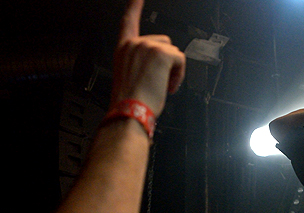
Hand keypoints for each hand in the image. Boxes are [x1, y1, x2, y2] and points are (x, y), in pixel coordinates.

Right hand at [111, 0, 185, 116]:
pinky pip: (180, 60)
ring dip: (172, 70)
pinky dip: (178, 75)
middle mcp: (134, 44)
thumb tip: (157, 69)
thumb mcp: (130, 77)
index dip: (134, 6)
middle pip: (163, 42)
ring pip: (173, 52)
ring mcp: (147, 46)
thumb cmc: (130, 102)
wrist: (129, 112)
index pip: (129, 21)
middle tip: (158, 82)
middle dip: (165, 62)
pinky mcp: (161, 53)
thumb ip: (140, 64)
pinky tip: (167, 86)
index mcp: (123, 49)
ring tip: (161, 86)